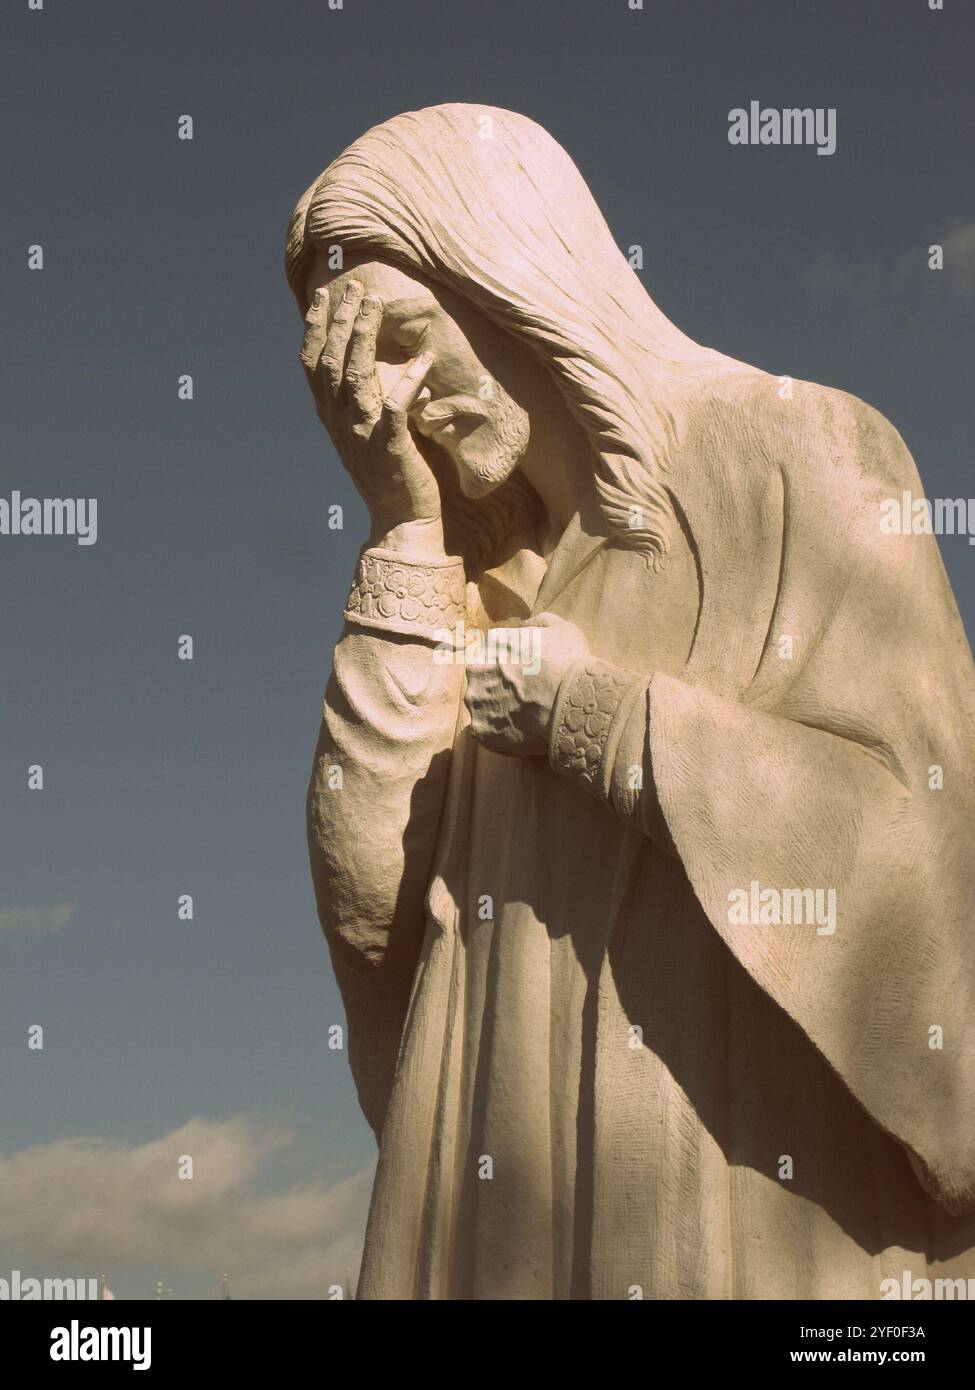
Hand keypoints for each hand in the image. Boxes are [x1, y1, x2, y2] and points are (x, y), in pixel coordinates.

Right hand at [300, 281, 444, 559]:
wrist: (401, 523)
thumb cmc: (391, 477)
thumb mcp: (368, 435)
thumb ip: (367, 405)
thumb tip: (383, 373)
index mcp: (332, 417)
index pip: (313, 364)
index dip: (316, 327)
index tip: (324, 296)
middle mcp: (340, 423)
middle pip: (331, 360)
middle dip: (340, 318)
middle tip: (354, 285)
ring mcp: (363, 435)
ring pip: (355, 375)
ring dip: (363, 335)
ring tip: (375, 303)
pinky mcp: (390, 448)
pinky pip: (396, 407)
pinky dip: (408, 381)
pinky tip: (421, 359)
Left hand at [464, 613, 590, 755]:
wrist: (572, 702)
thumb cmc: (569, 663)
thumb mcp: (560, 628)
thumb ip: (538, 622)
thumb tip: (524, 625)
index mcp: (493, 645)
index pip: (495, 652)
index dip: (510, 665)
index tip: (525, 676)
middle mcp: (476, 671)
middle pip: (483, 679)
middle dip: (497, 687)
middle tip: (522, 699)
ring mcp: (477, 703)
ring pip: (482, 706)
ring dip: (495, 711)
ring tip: (521, 719)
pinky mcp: (480, 731)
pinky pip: (484, 733)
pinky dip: (497, 735)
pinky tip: (517, 734)